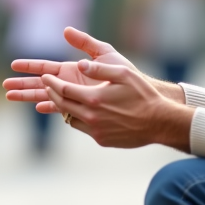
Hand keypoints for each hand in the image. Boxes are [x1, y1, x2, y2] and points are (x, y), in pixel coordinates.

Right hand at [3, 27, 136, 112]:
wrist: (141, 95)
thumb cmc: (126, 74)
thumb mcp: (105, 54)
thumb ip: (86, 43)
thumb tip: (65, 30)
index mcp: (72, 69)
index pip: (45, 67)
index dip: (29, 66)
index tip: (13, 65)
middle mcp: (70, 82)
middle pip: (41, 83)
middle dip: (22, 84)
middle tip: (4, 87)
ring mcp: (75, 96)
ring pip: (46, 96)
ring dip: (29, 97)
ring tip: (10, 98)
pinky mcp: (81, 109)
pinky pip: (61, 109)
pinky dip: (50, 107)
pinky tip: (38, 108)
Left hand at [41, 59, 193, 149]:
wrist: (159, 122)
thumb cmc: (143, 94)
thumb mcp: (123, 74)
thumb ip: (99, 69)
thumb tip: (80, 64)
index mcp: (93, 99)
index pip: (62, 90)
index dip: (51, 83)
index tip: (45, 77)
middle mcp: (91, 117)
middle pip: (62, 105)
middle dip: (52, 93)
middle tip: (47, 86)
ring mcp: (95, 130)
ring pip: (70, 118)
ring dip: (64, 107)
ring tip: (63, 98)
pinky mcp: (101, 139)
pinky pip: (83, 128)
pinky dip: (78, 118)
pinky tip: (82, 111)